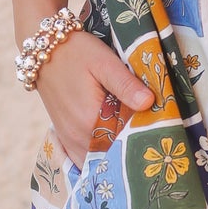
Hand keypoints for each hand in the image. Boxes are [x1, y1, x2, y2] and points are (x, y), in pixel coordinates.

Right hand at [34, 29, 152, 167]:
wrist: (44, 49)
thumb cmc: (76, 52)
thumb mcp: (104, 62)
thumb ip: (126, 84)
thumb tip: (149, 102)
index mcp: (90, 120)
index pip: (126, 142)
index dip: (145, 139)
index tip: (164, 135)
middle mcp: (78, 136)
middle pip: (113, 155)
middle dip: (133, 151)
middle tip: (156, 143)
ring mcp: (69, 139)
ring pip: (98, 160)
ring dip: (116, 156)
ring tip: (137, 146)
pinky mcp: (64, 136)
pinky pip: (84, 158)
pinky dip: (99, 158)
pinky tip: (114, 151)